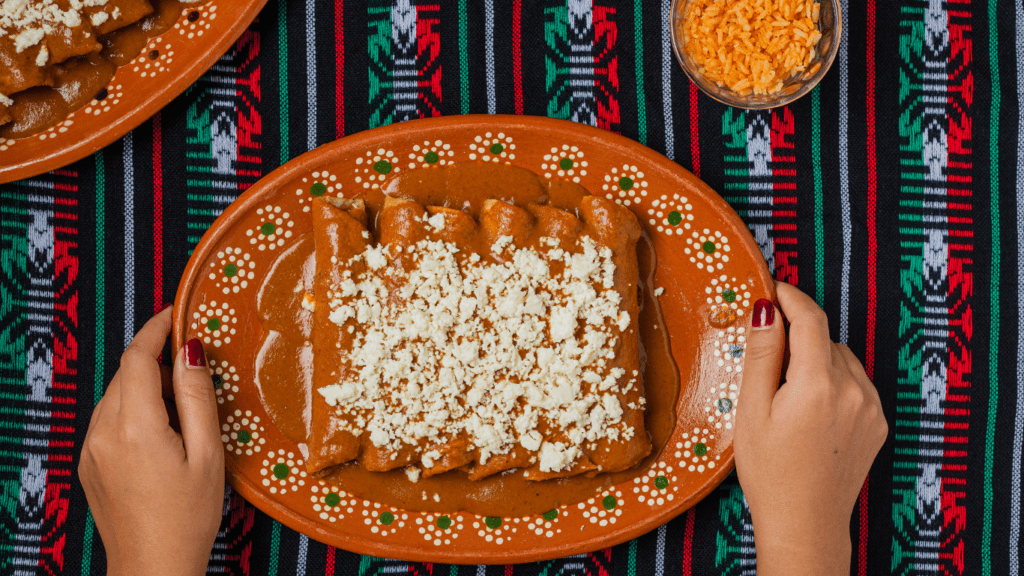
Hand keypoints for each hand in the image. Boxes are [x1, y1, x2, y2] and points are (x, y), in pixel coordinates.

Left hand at [79, 307, 223, 575]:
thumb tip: (191, 351)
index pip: (137, 356)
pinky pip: (110, 420)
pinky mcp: (90, 464)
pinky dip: (136, 411)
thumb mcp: (207, 453)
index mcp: (134, 425)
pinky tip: (165, 435)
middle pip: (127, 374)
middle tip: (198, 373)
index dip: (157, 329)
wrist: (152, 568)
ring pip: (118, 396)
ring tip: (187, 412)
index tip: (178, 313)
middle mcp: (103, 431)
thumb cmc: (188, 516)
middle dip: (160, 363)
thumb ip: (196, 397)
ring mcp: (91, 448)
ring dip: (149, 388)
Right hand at [734, 282, 887, 575]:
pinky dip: (834, 382)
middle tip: (766, 356)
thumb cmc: (770, 471)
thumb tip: (765, 308)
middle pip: (824, 338)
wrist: (805, 523)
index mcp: (818, 382)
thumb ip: (762, 353)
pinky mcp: (878, 423)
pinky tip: (811, 409)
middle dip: (797, 335)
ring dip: (816, 359)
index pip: (809, 318)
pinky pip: (856, 383)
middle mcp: (854, 389)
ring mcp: (871, 407)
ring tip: (787, 392)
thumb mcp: (752, 409)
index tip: (772, 288)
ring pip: (841, 359)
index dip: (789, 297)